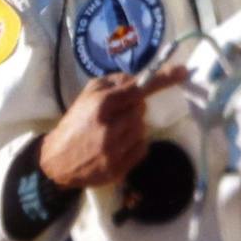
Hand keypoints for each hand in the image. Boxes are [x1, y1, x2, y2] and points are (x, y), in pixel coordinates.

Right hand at [38, 68, 187, 190]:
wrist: (57, 160)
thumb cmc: (75, 122)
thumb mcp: (88, 94)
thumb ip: (114, 82)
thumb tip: (139, 79)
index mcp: (102, 105)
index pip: (139, 89)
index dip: (163, 79)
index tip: (183, 72)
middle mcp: (110, 127)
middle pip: (141, 110)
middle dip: (132, 109)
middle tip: (116, 115)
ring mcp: (114, 150)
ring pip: (143, 130)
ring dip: (133, 128)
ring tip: (113, 132)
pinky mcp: (118, 168)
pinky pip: (142, 149)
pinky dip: (135, 144)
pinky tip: (117, 146)